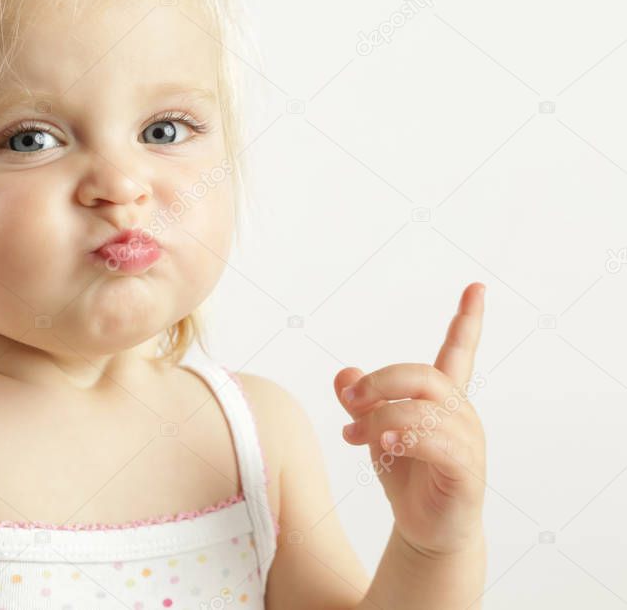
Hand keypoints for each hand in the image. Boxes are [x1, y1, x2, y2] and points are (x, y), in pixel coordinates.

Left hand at [334, 282, 486, 556]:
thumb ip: (361, 404)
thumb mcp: (375, 434)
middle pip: (423, 374)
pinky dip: (407, 438)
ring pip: (422, 409)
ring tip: (353, 437)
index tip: (476, 288)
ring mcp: (467, 441)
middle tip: (349, 400)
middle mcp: (460, 414)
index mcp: (442, 399)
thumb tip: (342, 373)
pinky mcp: (466, 470)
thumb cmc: (407, 476)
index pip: (459, 352)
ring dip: (380, 418)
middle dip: (380, 381)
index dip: (468, 321)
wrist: (426, 529)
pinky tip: (387, 445)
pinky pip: (438, 442)